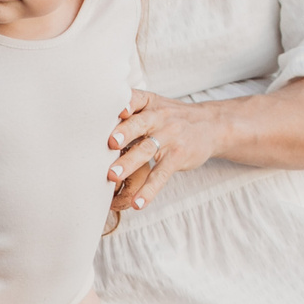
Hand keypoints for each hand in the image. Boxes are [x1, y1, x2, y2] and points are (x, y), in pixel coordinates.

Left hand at [107, 89, 218, 211]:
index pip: (135, 99)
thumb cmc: (172, 117)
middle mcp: (159, 118)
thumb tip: (92, 123)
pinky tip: (137, 203)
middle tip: (109, 144)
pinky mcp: (178, 157)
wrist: (212, 125)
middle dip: (124, 133)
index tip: (115, 110)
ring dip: (129, 163)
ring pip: (147, 150)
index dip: (125, 104)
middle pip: (139, 124)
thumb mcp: (155, 106)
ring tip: (112, 176)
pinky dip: (149, 190)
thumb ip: (130, 110)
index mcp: (149, 104)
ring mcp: (170, 138)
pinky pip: (161, 175)